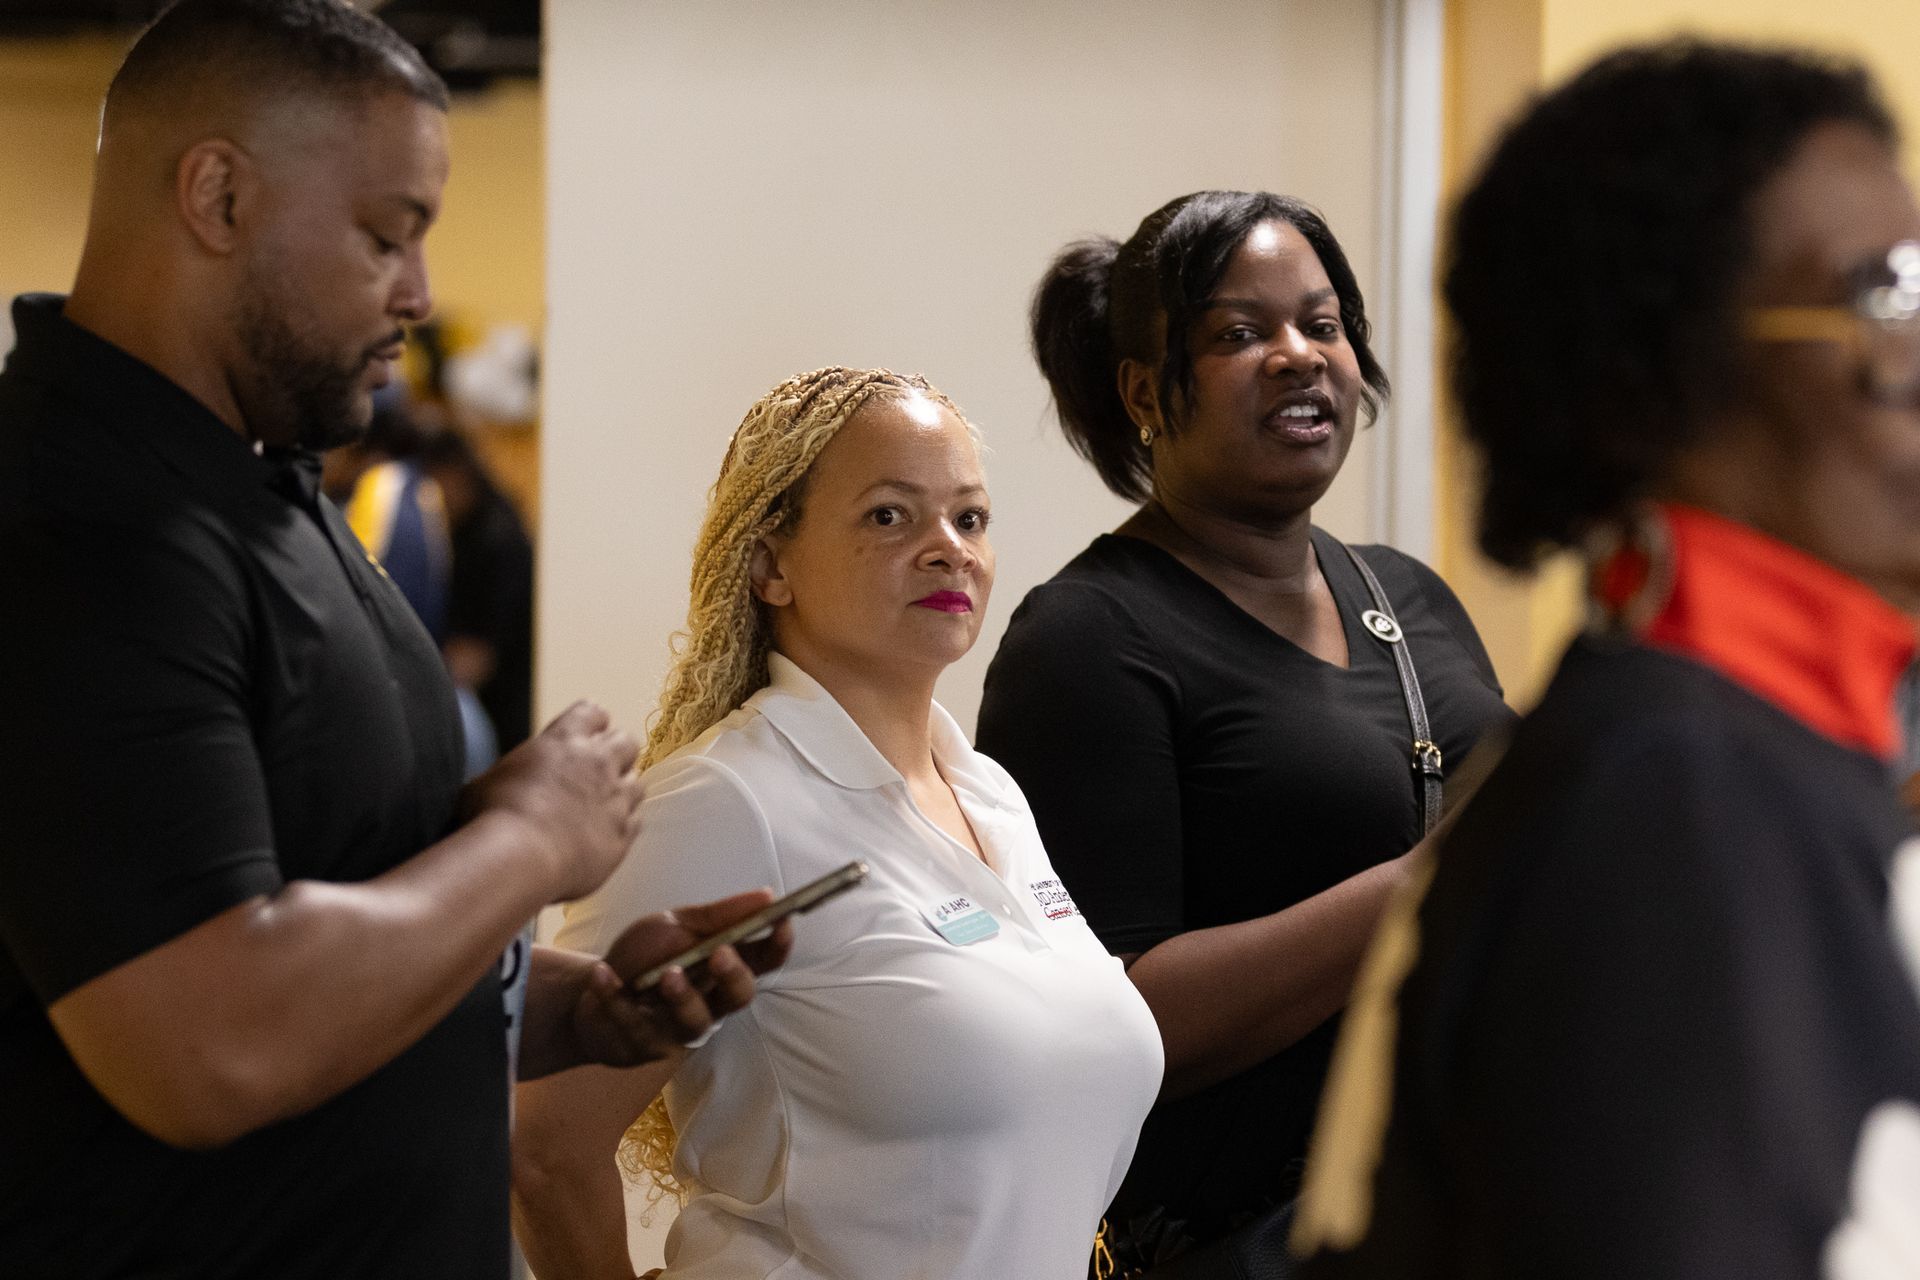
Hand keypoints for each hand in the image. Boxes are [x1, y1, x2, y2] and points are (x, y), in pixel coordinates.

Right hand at [460, 701, 642, 902]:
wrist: (517, 858)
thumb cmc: (491, 818)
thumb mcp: (487, 781)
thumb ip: (510, 775)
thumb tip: (499, 785)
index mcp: (564, 740)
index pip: (592, 713)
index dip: (590, 723)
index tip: (584, 735)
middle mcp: (598, 763)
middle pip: (626, 742)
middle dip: (615, 753)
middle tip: (598, 771)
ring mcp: (616, 799)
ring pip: (637, 783)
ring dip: (622, 790)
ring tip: (601, 806)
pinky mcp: (623, 834)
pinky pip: (636, 821)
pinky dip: (623, 825)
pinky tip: (603, 834)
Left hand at [565, 890, 794, 1069]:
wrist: (588, 991)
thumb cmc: (644, 957)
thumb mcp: (676, 925)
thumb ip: (718, 916)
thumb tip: (767, 895)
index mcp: (723, 969)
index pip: (764, 961)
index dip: (777, 945)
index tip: (781, 922)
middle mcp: (711, 1003)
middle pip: (739, 996)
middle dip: (733, 975)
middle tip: (720, 953)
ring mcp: (678, 1028)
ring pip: (693, 1021)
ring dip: (682, 996)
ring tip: (666, 975)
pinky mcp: (643, 1045)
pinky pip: (633, 1024)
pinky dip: (614, 997)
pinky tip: (602, 974)